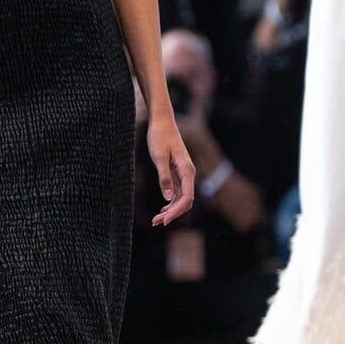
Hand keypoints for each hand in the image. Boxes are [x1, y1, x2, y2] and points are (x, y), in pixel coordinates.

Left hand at [146, 107, 196, 226]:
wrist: (162, 122)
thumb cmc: (160, 137)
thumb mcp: (159, 157)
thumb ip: (164, 178)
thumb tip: (168, 198)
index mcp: (187, 171)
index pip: (187, 198)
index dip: (176, 211)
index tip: (164, 219)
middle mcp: (188, 174)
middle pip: (185, 201)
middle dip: (172, 214)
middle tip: (156, 222)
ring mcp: (184, 174)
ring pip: (181, 198)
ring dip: (171, 210)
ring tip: (156, 219)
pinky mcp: (178, 173)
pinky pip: (178, 192)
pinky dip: (171, 202)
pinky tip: (162, 208)